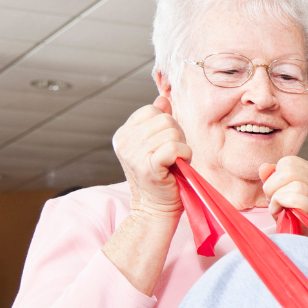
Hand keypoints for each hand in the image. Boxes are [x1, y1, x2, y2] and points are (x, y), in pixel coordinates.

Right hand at [112, 96, 190, 217]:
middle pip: (165, 119)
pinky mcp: (147, 165)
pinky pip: (175, 147)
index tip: (164, 145)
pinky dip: (184, 155)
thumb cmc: (161, 177)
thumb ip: (157, 121)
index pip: (153, 110)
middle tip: (171, 157)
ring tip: (173, 163)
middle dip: (177, 136)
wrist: (155, 209)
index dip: (167, 126)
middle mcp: (124, 141)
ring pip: (172, 132)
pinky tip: (178, 166)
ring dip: (181, 148)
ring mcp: (133, 153)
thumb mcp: (155, 145)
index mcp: (123, 134)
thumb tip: (163, 99)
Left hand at [259, 156, 307, 236]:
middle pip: (289, 170)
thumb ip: (272, 176)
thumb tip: (264, 168)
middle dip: (273, 185)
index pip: (288, 162)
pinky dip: (284, 203)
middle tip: (272, 198)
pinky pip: (297, 200)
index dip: (275, 175)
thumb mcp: (280, 189)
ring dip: (278, 198)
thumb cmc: (293, 210)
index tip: (274, 189)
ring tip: (277, 206)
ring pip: (294, 185)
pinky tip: (279, 210)